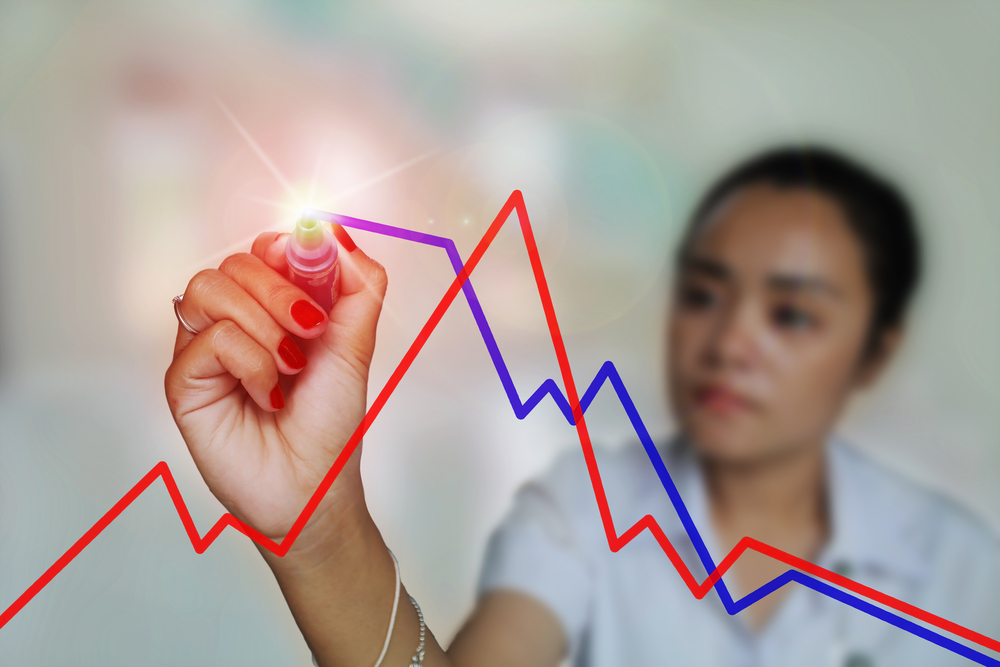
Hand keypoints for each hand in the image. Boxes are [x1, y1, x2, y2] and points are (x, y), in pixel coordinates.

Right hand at [164, 228, 386, 544]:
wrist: (314, 485)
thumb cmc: (329, 423)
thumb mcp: (357, 345)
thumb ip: (358, 286)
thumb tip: (334, 232)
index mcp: (273, 309)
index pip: (263, 250)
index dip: (286, 251)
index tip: (316, 275)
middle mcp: (235, 322)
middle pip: (235, 262)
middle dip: (282, 292)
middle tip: (310, 332)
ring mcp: (205, 349)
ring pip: (210, 287)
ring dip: (263, 324)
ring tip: (288, 367)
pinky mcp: (185, 380)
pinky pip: (209, 337)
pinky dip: (251, 363)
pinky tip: (267, 395)